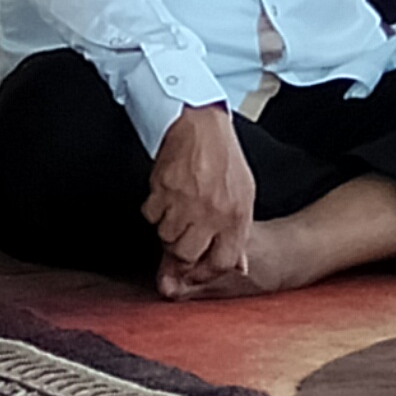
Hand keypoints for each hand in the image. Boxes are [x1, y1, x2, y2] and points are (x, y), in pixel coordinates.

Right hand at [142, 102, 255, 283]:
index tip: (197, 267)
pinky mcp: (162, 190)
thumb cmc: (223, 158)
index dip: (206, 271)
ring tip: (178, 207)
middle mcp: (210, 213)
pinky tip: (166, 194)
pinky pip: (150, 216)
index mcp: (235, 215)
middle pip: (186, 255)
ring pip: (165, 237)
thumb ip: (239, 231)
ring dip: (168, 227)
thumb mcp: (244, 194)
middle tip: (183, 234)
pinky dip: (154, 209)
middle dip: (181, 250)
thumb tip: (239, 266)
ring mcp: (185, 202)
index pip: (221, 262)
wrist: (201, 125)